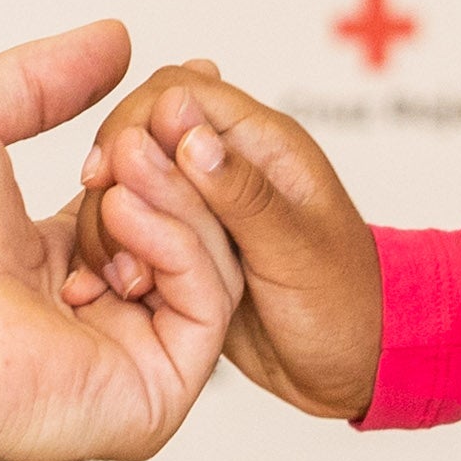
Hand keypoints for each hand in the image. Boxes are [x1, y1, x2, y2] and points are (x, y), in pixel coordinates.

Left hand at [0, 21, 240, 460]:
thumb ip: (41, 76)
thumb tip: (113, 40)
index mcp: (50, 256)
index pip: (145, 195)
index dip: (167, 138)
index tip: (191, 81)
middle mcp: (93, 308)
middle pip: (186, 222)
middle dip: (174, 157)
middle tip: (157, 119)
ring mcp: (126, 355)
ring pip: (208, 258)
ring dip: (174, 193)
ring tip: (120, 165)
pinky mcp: (151, 396)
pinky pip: (208, 307)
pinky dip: (180, 245)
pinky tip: (125, 214)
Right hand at [63, 67, 382, 420]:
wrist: (354, 367)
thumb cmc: (347, 307)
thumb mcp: (296, 252)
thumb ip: (242, 193)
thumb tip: (188, 134)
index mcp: (265, 145)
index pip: (178, 93)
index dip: (133, 124)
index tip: (107, 174)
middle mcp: (229, 165)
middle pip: (142, 132)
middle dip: (116, 174)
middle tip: (107, 227)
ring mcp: (205, 205)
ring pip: (131, 182)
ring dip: (112, 217)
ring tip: (121, 269)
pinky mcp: (187, 243)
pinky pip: (135, 226)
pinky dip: (116, 246)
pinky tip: (113, 278)